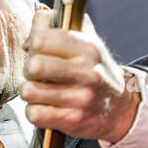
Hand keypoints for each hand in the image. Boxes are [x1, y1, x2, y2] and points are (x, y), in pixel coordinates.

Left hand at [20, 6, 140, 144]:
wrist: (119, 108)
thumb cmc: (94, 71)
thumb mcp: (84, 42)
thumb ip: (54, 27)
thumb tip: (28, 39)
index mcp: (88, 47)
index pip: (42, 39)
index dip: (34, 44)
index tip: (39, 50)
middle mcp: (88, 72)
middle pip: (34, 65)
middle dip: (29, 70)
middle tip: (37, 74)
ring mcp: (81, 98)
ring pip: (30, 91)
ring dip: (30, 92)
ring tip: (42, 91)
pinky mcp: (73, 120)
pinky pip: (34, 114)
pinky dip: (35, 111)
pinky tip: (46, 107)